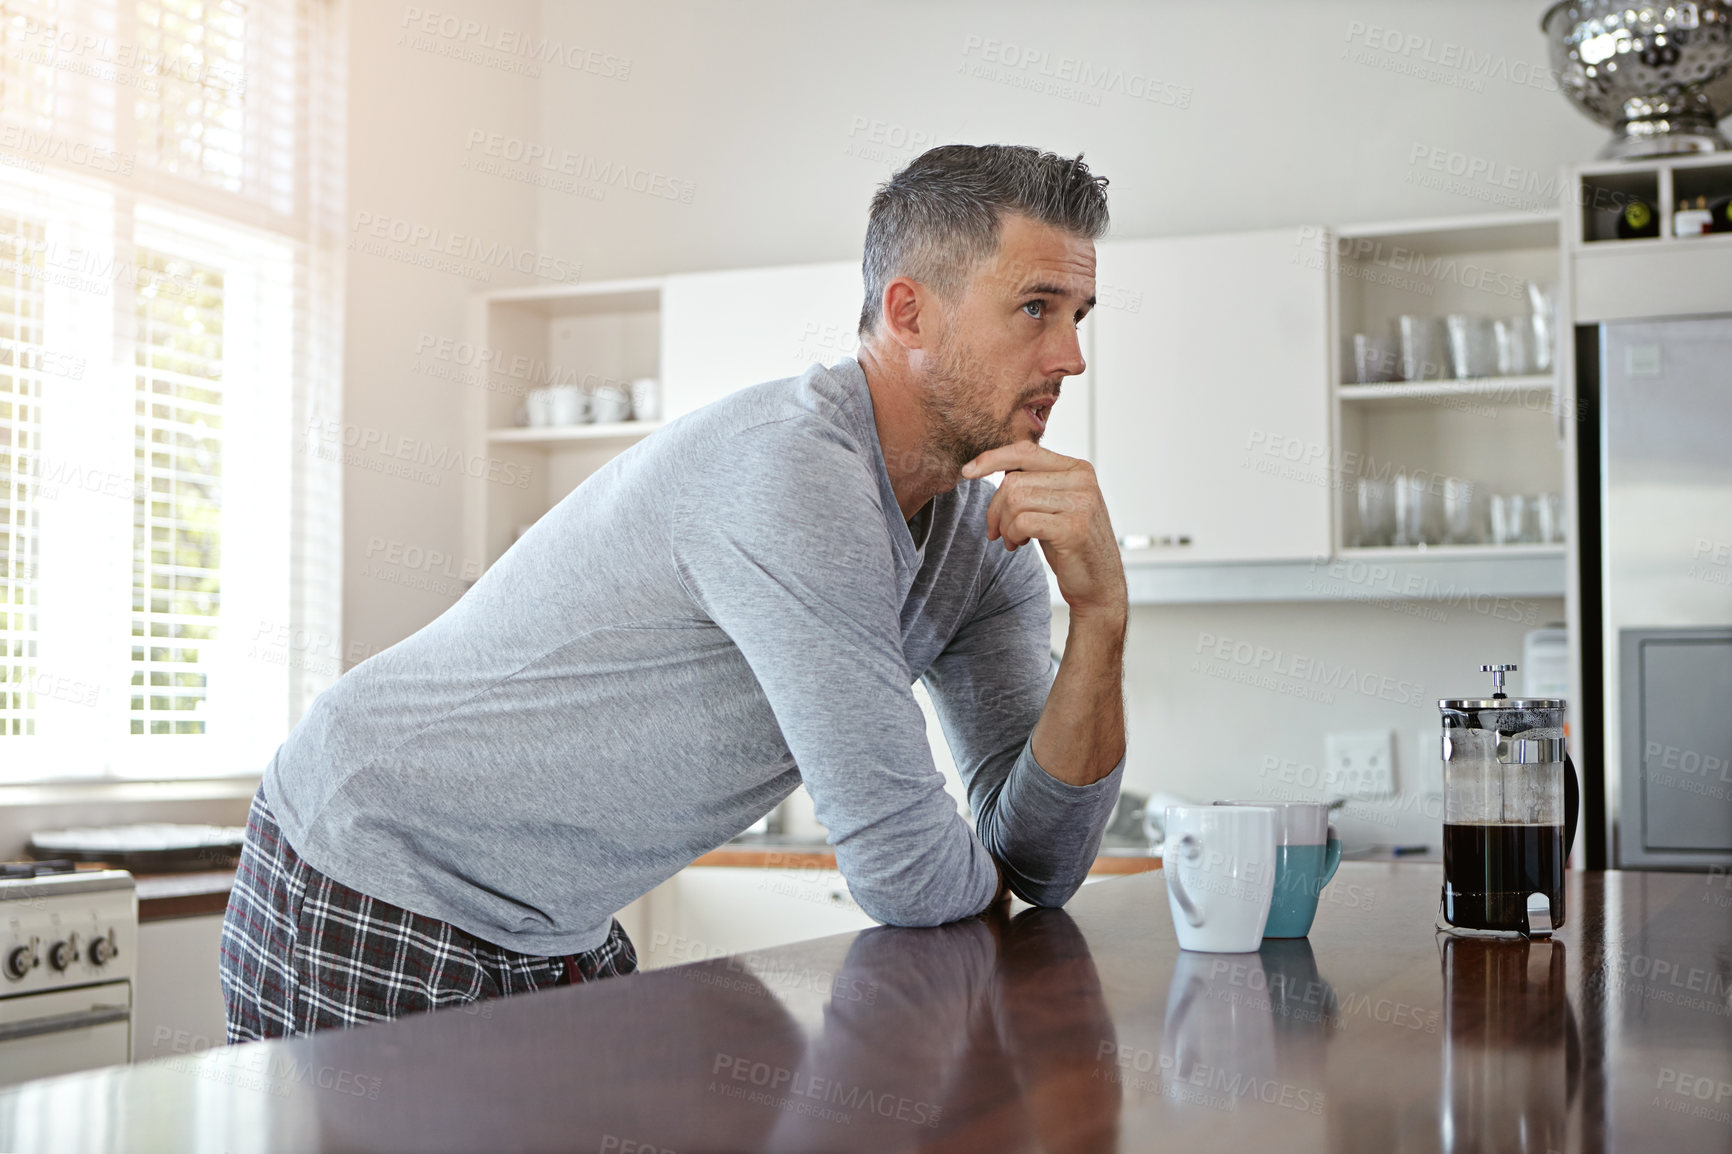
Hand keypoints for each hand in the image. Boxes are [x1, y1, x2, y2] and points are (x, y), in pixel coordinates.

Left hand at [961, 442, 1126, 619]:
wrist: (1099, 584)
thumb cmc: (1070, 544)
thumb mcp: (1053, 505)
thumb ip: (1032, 482)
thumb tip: (989, 464)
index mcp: (1077, 468)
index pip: (1025, 451)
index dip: (992, 458)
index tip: (967, 471)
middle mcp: (1082, 480)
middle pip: (1014, 481)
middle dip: (996, 509)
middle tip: (998, 531)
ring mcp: (1080, 503)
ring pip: (1015, 500)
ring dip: (1004, 525)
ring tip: (1012, 539)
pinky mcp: (1073, 528)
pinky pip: (1023, 522)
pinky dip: (1012, 535)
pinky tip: (1019, 544)